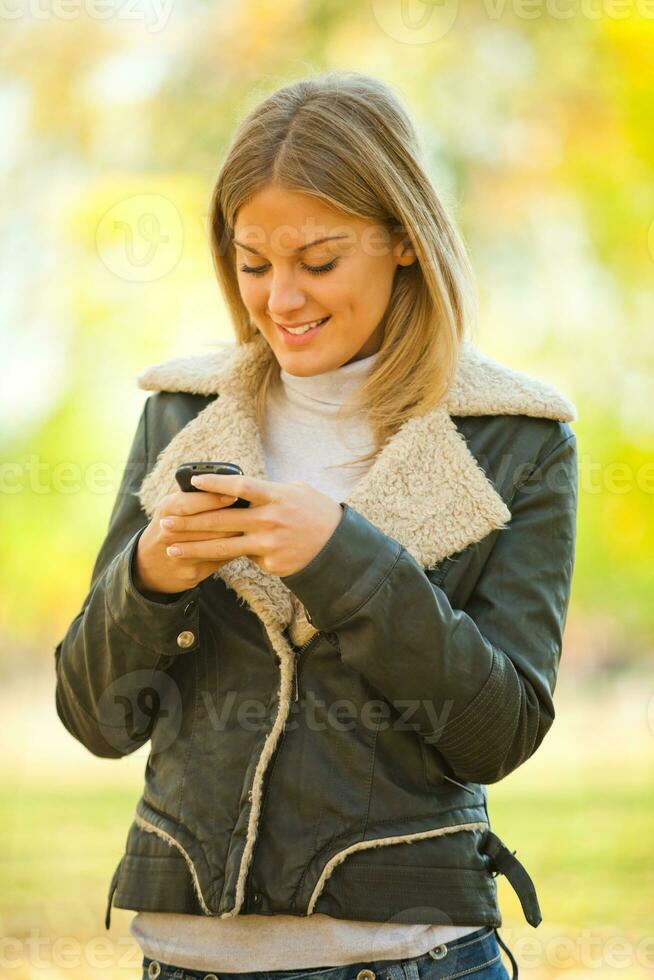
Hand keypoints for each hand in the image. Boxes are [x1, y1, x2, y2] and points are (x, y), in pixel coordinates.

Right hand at [134, 487, 242, 595]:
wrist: (149, 566)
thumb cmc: (168, 525)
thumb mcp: (171, 505)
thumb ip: (191, 492)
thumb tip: (222, 479)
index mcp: (166, 509)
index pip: (192, 503)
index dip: (214, 499)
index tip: (235, 494)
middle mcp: (170, 532)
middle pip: (208, 524)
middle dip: (232, 517)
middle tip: (252, 510)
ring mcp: (181, 555)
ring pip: (217, 543)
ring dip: (238, 534)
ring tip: (254, 525)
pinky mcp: (192, 573)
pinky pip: (220, 560)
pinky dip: (236, 550)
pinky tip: (247, 542)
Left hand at [158, 473, 343, 577]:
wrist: (338, 547)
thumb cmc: (315, 512)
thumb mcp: (296, 491)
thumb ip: (267, 490)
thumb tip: (238, 487)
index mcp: (276, 496)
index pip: (240, 487)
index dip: (215, 483)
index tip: (193, 482)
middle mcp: (270, 520)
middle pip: (222, 520)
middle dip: (190, 522)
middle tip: (165, 522)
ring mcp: (269, 545)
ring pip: (224, 547)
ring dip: (194, 548)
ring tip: (171, 548)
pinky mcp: (271, 565)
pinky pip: (246, 559)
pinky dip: (233, 556)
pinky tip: (219, 558)